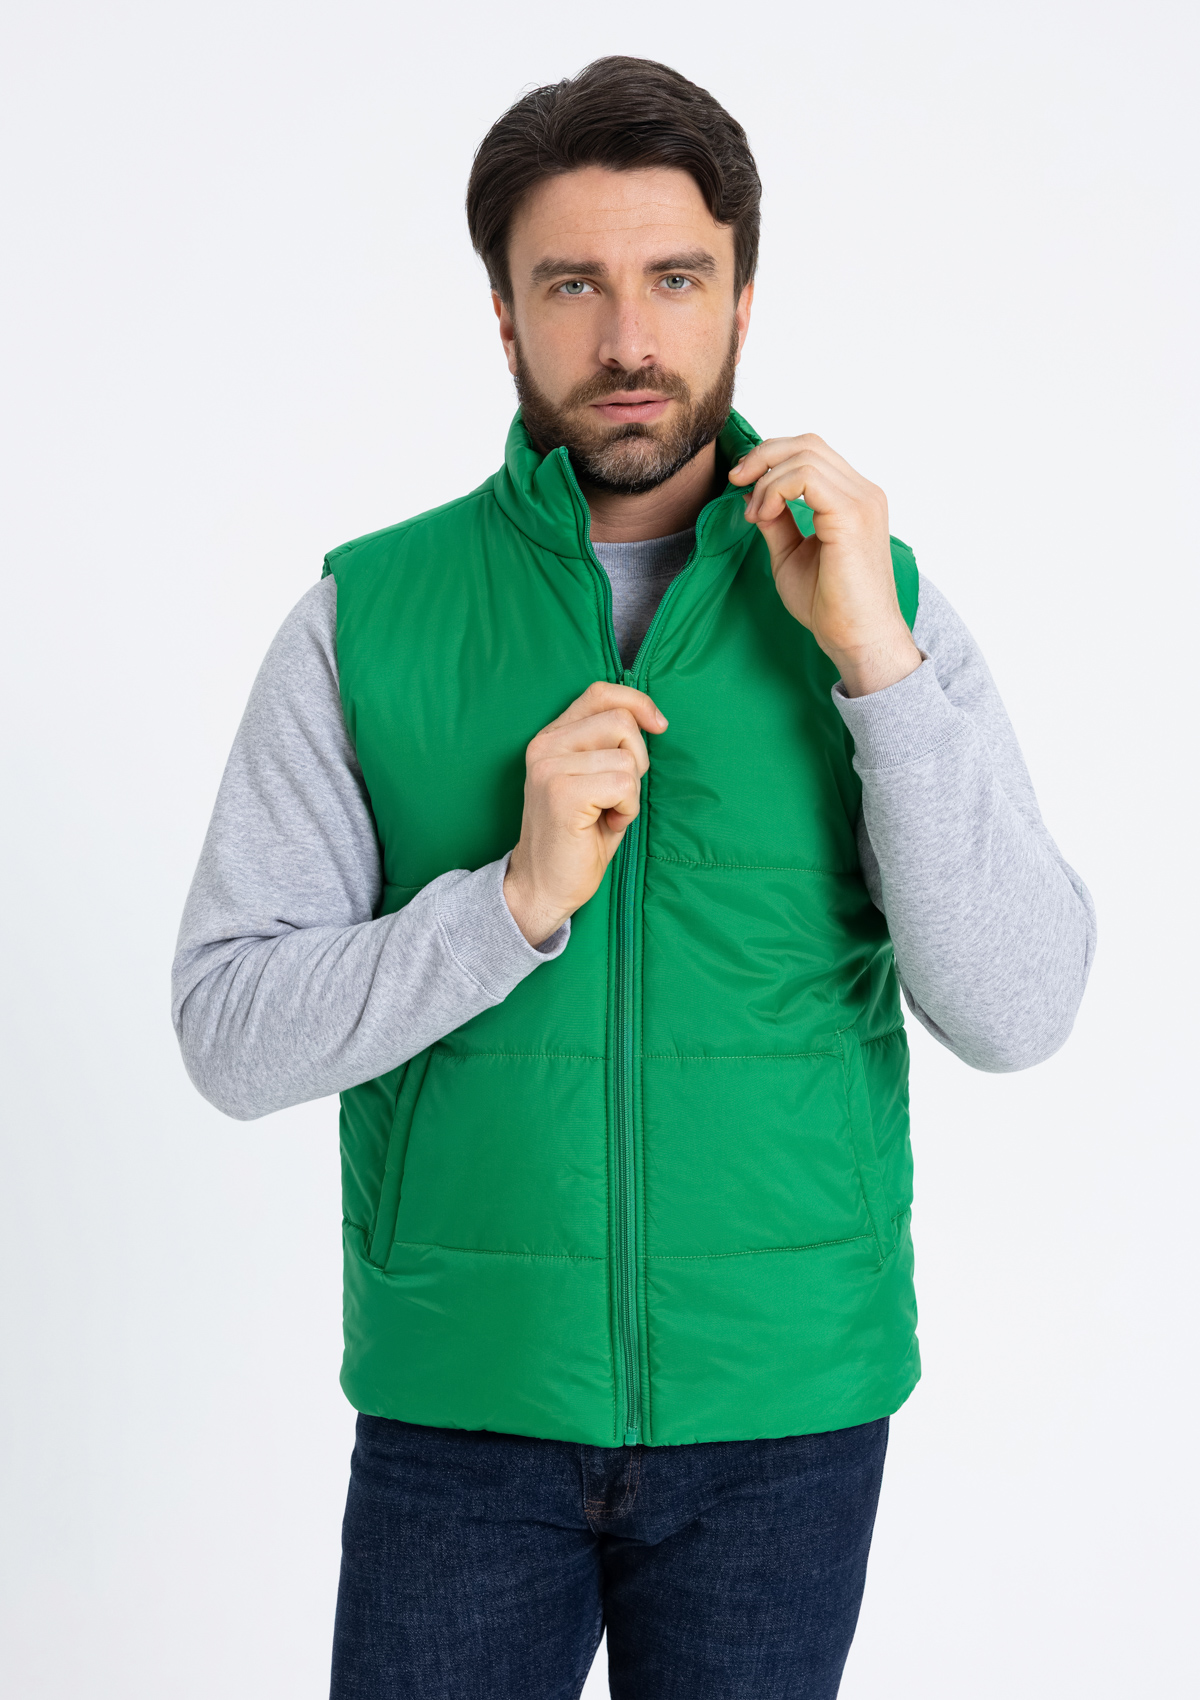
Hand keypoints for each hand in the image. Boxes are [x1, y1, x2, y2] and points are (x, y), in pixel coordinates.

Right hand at [504, 682, 667, 945]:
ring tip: (606, 813)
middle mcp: (545, 745)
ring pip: (627, 758)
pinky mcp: (563, 793)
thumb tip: (652, 719)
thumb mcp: (594, 779)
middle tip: (617, 795)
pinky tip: (605, 825)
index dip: (637, 702)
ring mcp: (551, 768)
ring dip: (630, 792)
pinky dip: (627, 809)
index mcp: (551, 737)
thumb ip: (609, 745)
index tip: (658, 726)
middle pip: (621, 722)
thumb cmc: (577, 837)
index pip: (600, 693)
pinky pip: (624, 784)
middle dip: (637, 759)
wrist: (543, 886)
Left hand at [728, 434, 921, 696]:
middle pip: (807, 443)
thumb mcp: (790, 554)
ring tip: (754, 515)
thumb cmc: (830, 606)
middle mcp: (863, 492)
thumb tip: (752, 494)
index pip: (811, 452)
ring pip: (804, 455)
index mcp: (853, 498)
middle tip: (736, 481)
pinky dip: (775, 490)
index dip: (771, 458)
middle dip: (763, 456)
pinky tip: (763, 516)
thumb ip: (777, 520)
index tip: (741, 483)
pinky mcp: (852, 513)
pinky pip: (806, 477)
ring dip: (766, 479)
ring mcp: (862, 500)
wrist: (857, 639)